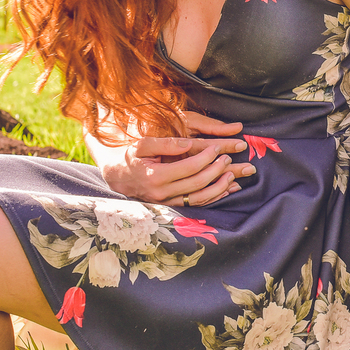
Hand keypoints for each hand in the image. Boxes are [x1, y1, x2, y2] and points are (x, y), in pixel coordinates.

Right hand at [95, 114, 253, 205]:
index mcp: (155, 176)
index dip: (207, 157)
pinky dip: (212, 198)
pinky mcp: (170, 206)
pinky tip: (226, 190)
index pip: (189, 167)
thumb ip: (165, 143)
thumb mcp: (142, 144)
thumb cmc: (129, 156)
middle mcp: (161, 193)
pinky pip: (195, 205)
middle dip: (217, 171)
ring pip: (199, 199)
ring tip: (233, 176)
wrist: (116, 176)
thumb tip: (188, 143)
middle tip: (229, 159)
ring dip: (219, 188)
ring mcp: (166, 202)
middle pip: (198, 184)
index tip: (218, 148)